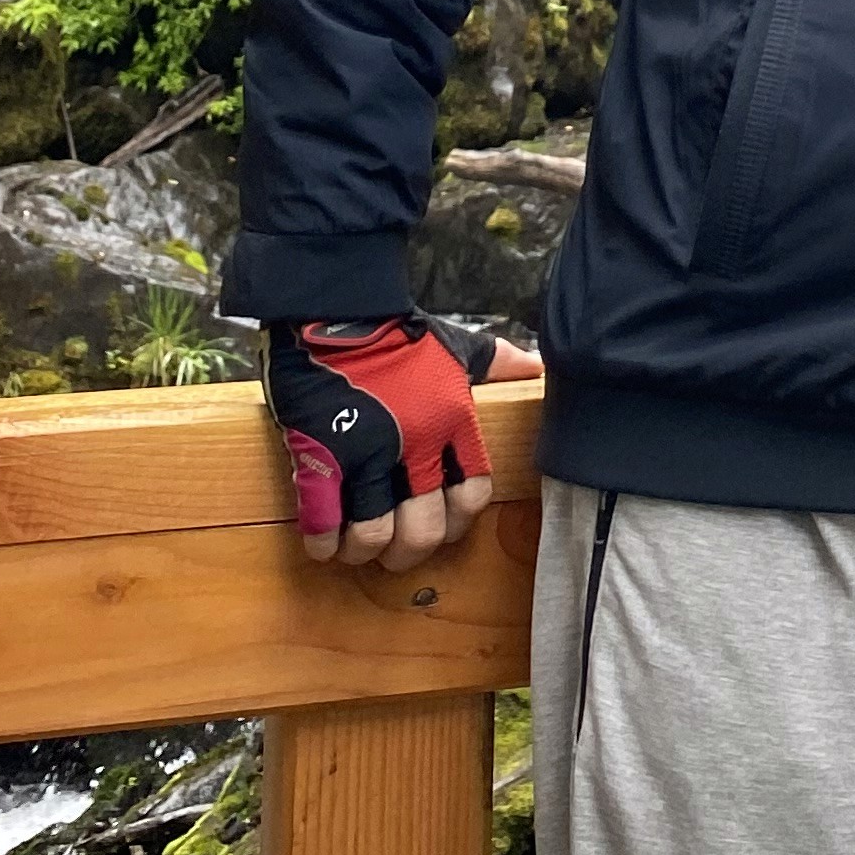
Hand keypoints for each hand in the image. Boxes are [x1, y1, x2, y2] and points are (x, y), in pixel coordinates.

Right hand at [267, 317, 545, 567]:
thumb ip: (497, 363)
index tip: (442, 523)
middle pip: (425, 530)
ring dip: (362, 549)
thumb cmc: (396, 329)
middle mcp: (416, 443)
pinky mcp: (320, 453)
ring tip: (353, 545)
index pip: (474, 495)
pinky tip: (324, 540)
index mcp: (454, 421)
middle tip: (393, 549)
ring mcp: (366, 451)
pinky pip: (323, 520)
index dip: (458, 521)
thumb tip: (534, 368)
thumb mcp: (456, 345)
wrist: (336, 303)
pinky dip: (323, 540)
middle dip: (409, 551)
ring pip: (373, 534)